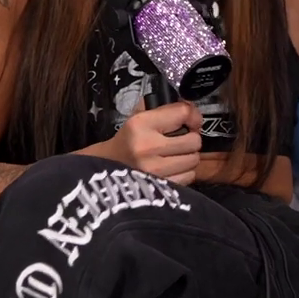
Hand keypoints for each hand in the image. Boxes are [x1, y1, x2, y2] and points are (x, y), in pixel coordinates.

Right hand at [85, 102, 204, 184]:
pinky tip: (173, 168)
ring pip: (193, 160)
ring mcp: (154, 170)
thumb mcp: (139, 117)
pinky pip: (188, 176)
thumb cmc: (128, 140)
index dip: (193, 116)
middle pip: (193, 140)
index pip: (183, 113)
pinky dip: (184, 172)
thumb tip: (193, 112)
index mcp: (141, 124)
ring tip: (176, 155)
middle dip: (191, 139)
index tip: (191, 121)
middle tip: (182, 141)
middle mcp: (147, 146)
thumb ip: (166, 110)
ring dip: (188, 157)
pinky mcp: (159, 187)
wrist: (105, 168)